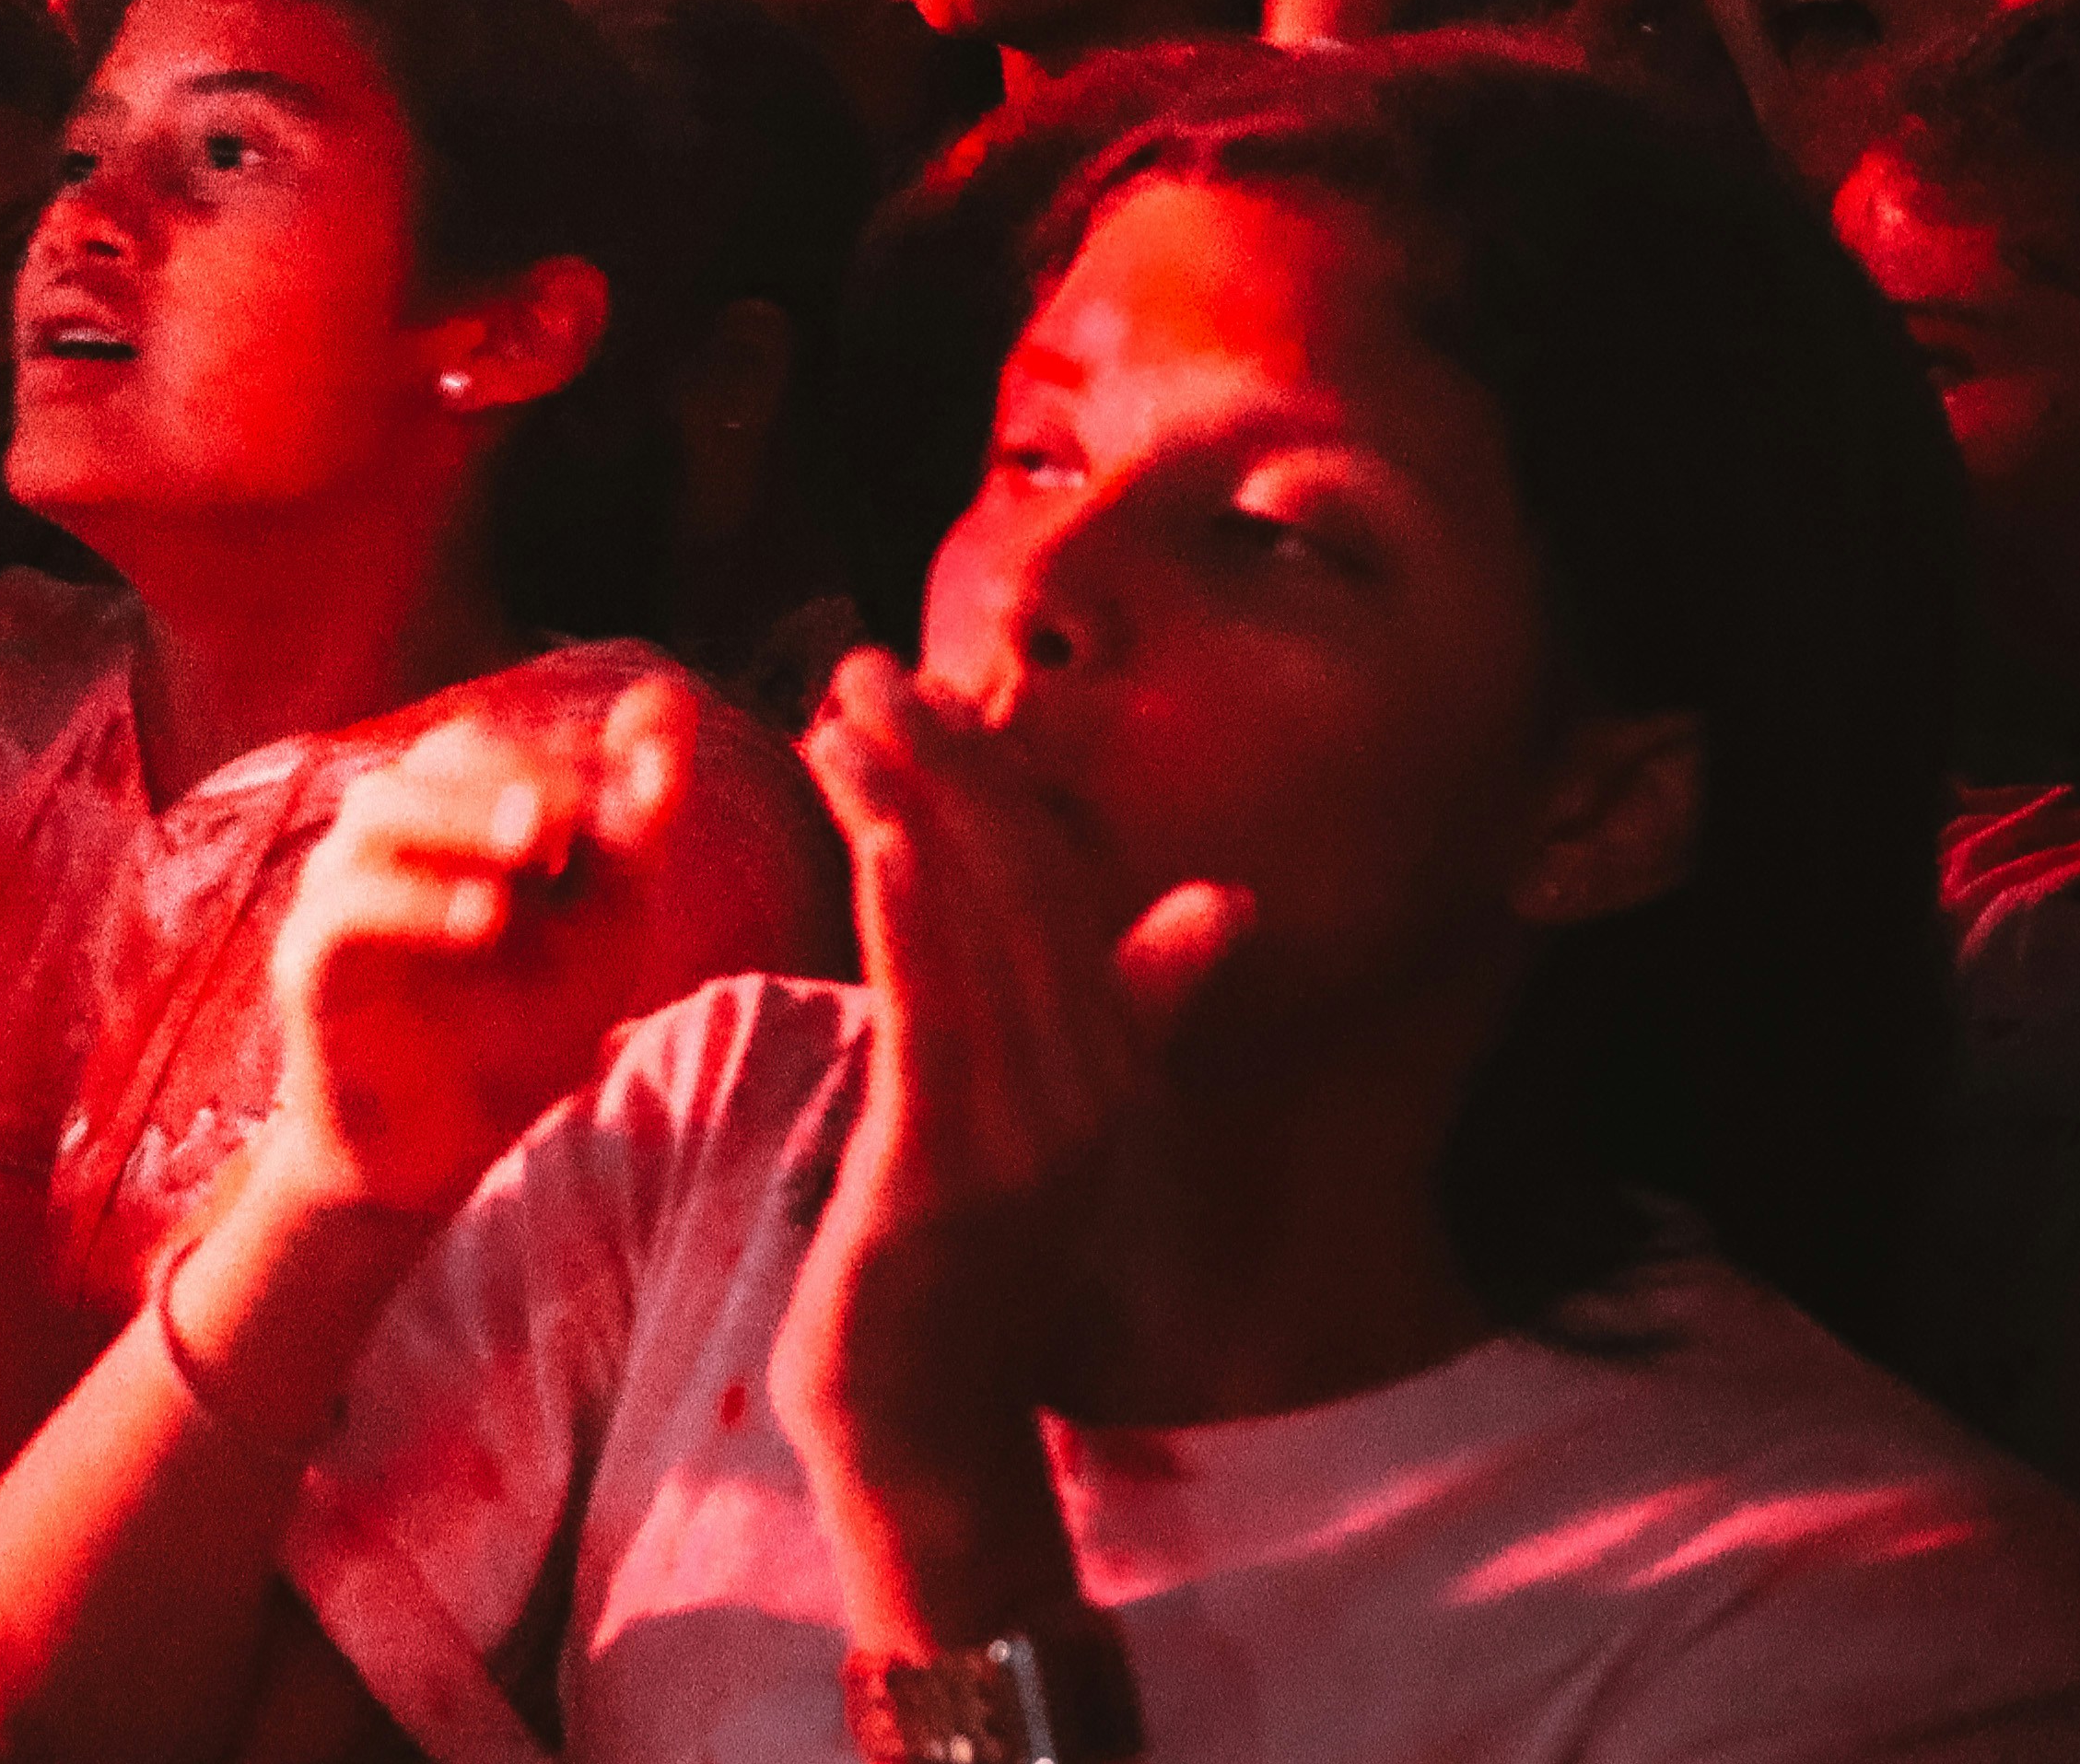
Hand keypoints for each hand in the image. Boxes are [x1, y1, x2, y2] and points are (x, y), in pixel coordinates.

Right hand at [263, 671, 808, 1220]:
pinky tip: (486, 917)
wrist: (447, 1151)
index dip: (566, 751)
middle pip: (437, 759)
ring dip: (465, 815)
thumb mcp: (604, 923)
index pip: (497, 742)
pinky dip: (416, 904)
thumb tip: (669, 691)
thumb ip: (633, 816)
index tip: (644, 788)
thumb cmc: (523, 1027)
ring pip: (380, 812)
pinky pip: (347, 914)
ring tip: (540, 839)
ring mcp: (334, 895)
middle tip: (587, 805)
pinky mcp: (308, 967)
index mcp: (445, 813)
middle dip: (519, 770)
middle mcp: (382, 837)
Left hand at [768, 655, 1241, 1637]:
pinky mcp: (951, 1174)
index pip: (1060, 889)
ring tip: (853, 709)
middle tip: (866, 661)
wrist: (919, 1418)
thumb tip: (1225, 902)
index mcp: (1108, 1066)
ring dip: (916, 808)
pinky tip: (886, 831)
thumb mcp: (1048, 1123)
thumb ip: (1129, 1010)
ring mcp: (1026, 1135)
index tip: (919, 685)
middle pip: (1024, 892)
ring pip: (981, 935)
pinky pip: (942, 1022)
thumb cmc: (970, 1264)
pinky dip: (918, 918)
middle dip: (949, 765)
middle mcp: (1085, 1090)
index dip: (993, 779)